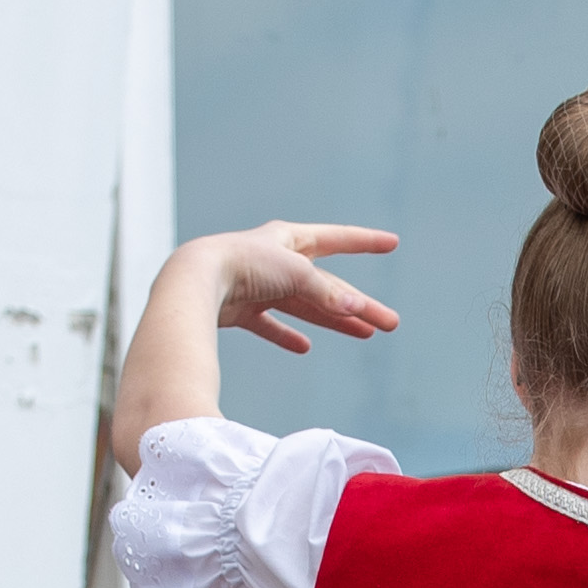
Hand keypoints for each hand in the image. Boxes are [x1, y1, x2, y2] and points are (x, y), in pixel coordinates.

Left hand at [107, 223, 401, 474]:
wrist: (194, 282)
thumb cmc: (243, 267)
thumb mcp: (295, 274)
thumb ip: (326, 294)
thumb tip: (357, 310)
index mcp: (289, 239)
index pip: (337, 238)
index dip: (365, 241)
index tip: (392, 242)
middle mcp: (275, 260)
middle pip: (328, 285)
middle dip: (360, 305)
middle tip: (391, 323)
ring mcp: (258, 285)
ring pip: (306, 306)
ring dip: (334, 322)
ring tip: (364, 336)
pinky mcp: (240, 309)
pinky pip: (270, 324)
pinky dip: (286, 335)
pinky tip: (304, 348)